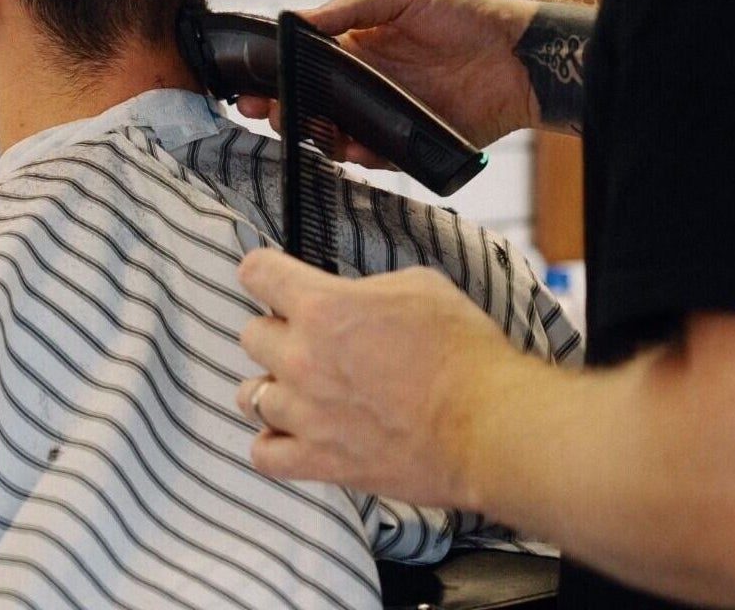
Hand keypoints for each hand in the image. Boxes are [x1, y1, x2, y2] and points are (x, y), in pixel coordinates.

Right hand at [235, 0, 538, 152]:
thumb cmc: (465, 13)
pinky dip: (358, 155)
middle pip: (311, 102)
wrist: (519, 56)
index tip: (250, 83)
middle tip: (265, 110)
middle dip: (282, 108)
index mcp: (358, 45)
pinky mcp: (409, 144)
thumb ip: (351, 4)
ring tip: (305, 127)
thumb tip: (299, 17)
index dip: (275, 73)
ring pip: (335, 133)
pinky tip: (351, 146)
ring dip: (315, 133)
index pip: (304, 63)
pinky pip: (373, 156)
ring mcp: (386, 115)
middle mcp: (367, 83)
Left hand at [235, 248, 515, 509]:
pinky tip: (294, 433)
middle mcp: (301, 358)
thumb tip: (354, 297)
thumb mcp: (420, 286)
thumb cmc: (463, 352)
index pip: (258, 273)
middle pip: (250, 335)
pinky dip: (273, 443)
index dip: (264, 272)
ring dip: (273, 386)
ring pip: (249, 396)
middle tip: (307, 338)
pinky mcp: (319, 462)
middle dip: (276, 330)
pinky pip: (264, 454)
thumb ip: (369, 288)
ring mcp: (305, 414)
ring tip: (301, 388)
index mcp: (323, 307)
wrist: (485, 424)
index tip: (272, 278)